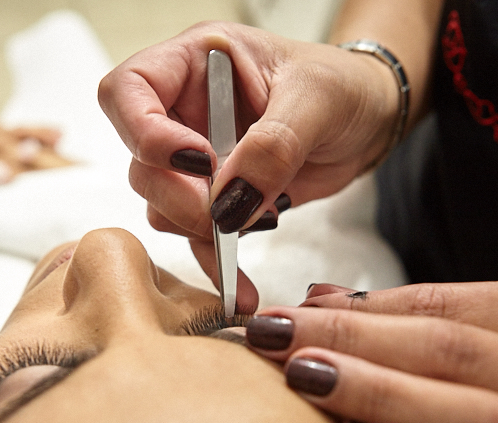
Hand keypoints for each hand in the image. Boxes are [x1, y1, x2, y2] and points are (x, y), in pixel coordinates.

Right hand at [98, 22, 400, 307]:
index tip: (197, 159)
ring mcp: (195, 158)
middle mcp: (184, 110)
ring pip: (162, 205)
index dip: (145, 132)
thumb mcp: (317, 99)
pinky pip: (196, 236)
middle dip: (180, 196)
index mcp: (195, 61)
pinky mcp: (215, 198)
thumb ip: (273, 145)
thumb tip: (230, 201)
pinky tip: (240, 285)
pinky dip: (216, 262)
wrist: (369, 121)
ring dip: (199, 228)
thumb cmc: (344, 86)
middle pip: (141, 161)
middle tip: (226, 210)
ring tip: (256, 224)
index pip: (128, 90)